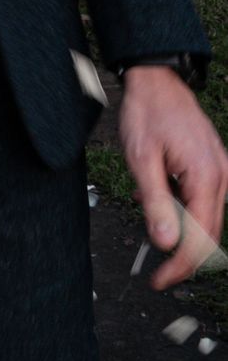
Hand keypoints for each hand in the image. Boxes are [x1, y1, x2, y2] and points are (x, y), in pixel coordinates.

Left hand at [118, 66, 227, 288]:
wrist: (156, 80)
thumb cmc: (147, 113)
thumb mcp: (141, 159)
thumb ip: (155, 202)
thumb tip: (165, 244)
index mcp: (206, 177)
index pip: (200, 238)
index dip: (180, 265)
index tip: (160, 280)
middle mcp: (222, 176)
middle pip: (209, 234)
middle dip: (184, 257)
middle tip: (158, 274)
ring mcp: (221, 171)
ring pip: (206, 218)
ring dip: (181, 231)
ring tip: (151, 225)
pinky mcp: (213, 166)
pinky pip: (202, 199)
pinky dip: (181, 209)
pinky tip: (154, 199)